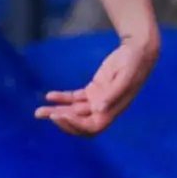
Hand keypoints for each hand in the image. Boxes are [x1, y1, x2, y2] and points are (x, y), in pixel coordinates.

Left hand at [34, 34, 158, 136]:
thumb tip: (98, 110)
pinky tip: (49, 95)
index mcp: (113, 110)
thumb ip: (113, 94)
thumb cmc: (134, 64)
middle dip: (61, 121)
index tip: (60, 115)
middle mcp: (104, 108)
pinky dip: (62, 98)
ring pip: (74, 111)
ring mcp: (98, 100)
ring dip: (57, 111)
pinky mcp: (94, 90)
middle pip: (79, 123)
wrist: (138, 50)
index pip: (92, 127)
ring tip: (38, 112)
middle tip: (43, 113)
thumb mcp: (126, 77)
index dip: (75, 125)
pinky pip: (75, 98)